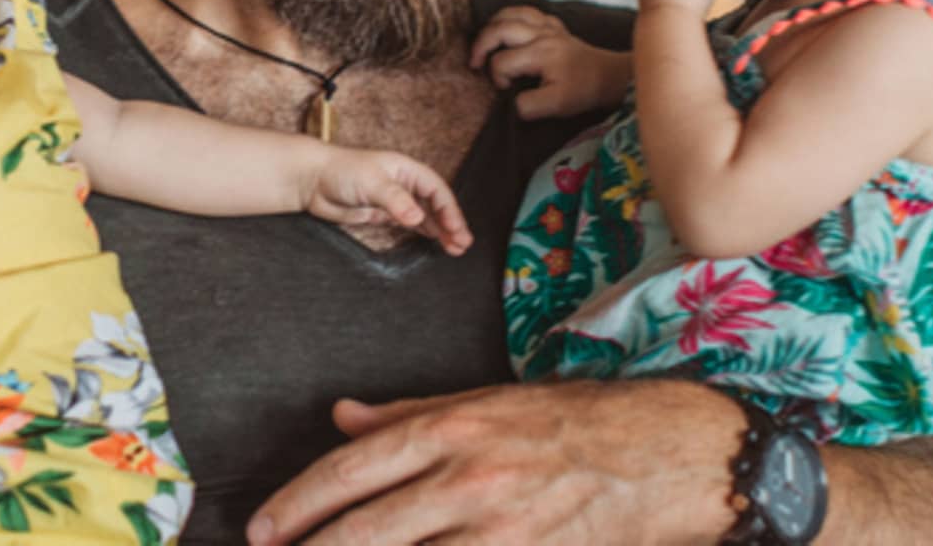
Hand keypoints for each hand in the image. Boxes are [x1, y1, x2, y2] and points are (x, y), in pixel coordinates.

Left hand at [246, 380, 740, 545]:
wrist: (671, 453)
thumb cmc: (575, 424)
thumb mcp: (486, 402)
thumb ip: (410, 413)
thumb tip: (342, 418)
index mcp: (453, 429)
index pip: (352, 470)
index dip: (297, 504)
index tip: (262, 530)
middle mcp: (471, 477)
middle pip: (367, 529)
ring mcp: (505, 527)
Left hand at [306, 150, 472, 254]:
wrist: (312, 181)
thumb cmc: (341, 171)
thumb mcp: (371, 182)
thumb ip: (395, 200)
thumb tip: (418, 217)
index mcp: (406, 170)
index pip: (437, 189)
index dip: (450, 209)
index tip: (457, 229)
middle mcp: (404, 184)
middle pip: (436, 204)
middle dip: (451, 223)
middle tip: (463, 244)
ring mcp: (395, 200)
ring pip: (426, 216)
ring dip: (441, 231)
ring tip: (455, 249)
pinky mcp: (384, 215)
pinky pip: (410, 225)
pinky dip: (425, 233)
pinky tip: (435, 243)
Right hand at [470, 7, 631, 119]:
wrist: (610, 77)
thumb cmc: (584, 90)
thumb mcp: (557, 106)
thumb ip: (528, 106)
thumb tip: (510, 101)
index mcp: (541, 54)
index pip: (502, 61)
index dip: (497, 77)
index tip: (506, 89)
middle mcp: (542, 35)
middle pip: (499, 28)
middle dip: (481, 45)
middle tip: (474, 62)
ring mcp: (548, 27)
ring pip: (511, 13)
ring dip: (492, 25)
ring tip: (484, 41)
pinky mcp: (553, 25)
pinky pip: (527, 11)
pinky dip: (511, 16)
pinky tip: (507, 28)